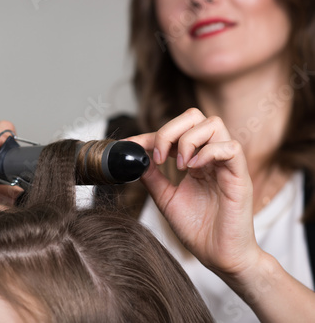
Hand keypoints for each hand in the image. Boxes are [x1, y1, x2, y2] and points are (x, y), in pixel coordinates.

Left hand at [128, 108, 261, 275]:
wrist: (218, 256)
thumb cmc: (198, 229)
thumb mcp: (166, 199)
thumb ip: (153, 178)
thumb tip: (135, 159)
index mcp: (195, 160)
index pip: (175, 131)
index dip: (151, 134)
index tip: (131, 146)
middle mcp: (211, 157)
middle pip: (196, 116)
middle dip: (170, 130)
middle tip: (159, 156)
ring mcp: (226, 165)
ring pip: (214, 124)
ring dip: (188, 140)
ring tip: (178, 165)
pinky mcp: (239, 176)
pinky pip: (230, 148)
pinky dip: (208, 152)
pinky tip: (193, 169)